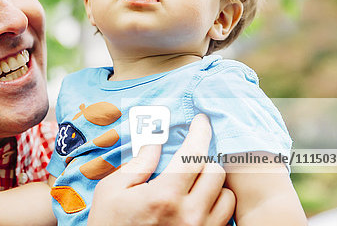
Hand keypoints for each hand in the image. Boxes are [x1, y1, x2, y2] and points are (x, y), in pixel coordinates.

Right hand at [88, 114, 234, 225]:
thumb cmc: (109, 224)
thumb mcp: (112, 190)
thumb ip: (137, 163)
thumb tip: (155, 141)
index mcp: (164, 196)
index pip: (194, 154)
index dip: (201, 131)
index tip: (201, 120)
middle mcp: (189, 215)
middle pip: (216, 172)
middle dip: (204, 158)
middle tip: (190, 156)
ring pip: (227, 197)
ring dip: (214, 184)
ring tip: (194, 182)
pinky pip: (225, 219)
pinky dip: (216, 205)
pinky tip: (198, 201)